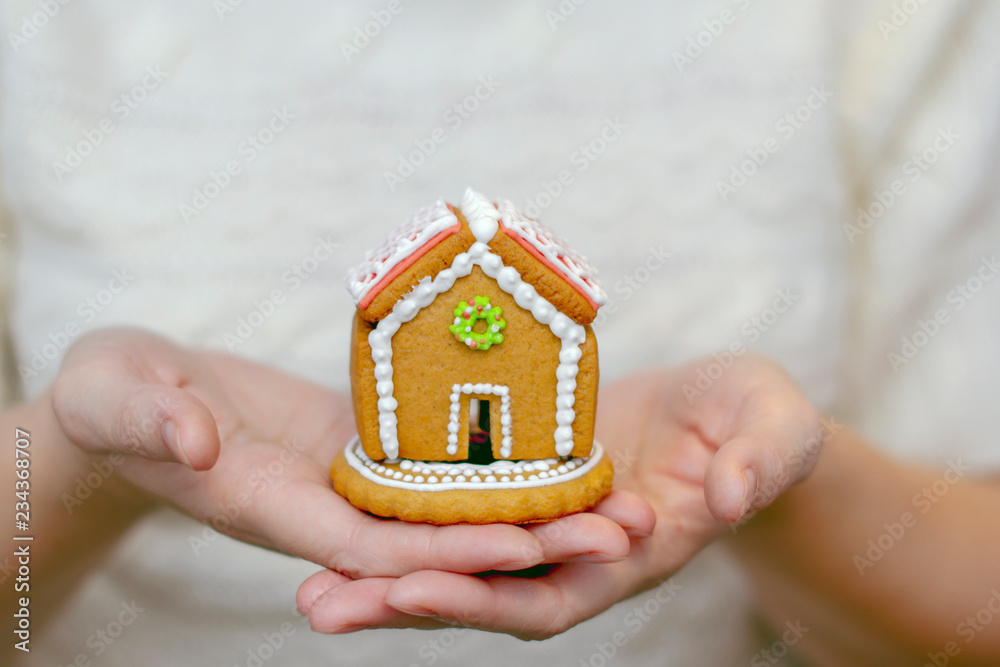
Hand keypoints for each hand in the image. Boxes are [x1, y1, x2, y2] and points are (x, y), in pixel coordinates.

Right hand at [51, 328, 639, 581]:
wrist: (128, 399)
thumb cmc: (110, 398)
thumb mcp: (116, 394)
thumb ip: (151, 420)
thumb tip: (194, 442)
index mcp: (274, 507)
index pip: (374, 544)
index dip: (447, 546)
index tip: (524, 538)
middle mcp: (325, 507)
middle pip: (439, 539)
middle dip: (528, 540)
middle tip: (623, 526)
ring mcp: (349, 479)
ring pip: (451, 505)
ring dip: (533, 507)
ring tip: (619, 495)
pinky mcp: (361, 445)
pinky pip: (437, 461)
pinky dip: (495, 462)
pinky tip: (557, 445)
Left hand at [299, 354, 821, 637]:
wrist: (731, 419)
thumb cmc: (759, 423)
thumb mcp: (775, 429)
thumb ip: (760, 462)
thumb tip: (732, 495)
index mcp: (634, 550)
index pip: (555, 593)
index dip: (489, 599)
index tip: (414, 588)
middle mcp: (580, 552)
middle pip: (485, 593)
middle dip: (405, 604)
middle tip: (319, 607)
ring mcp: (550, 522)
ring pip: (461, 560)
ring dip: (387, 576)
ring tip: (308, 588)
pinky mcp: (530, 485)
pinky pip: (463, 511)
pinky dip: (409, 521)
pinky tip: (350, 516)